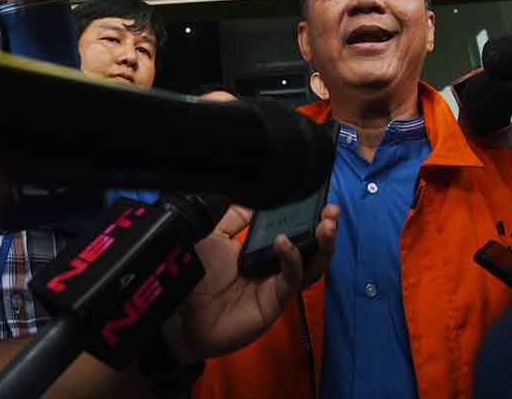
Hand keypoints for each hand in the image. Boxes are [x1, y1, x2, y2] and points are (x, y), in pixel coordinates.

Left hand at [163, 203, 338, 361]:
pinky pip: (291, 280)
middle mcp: (274, 267)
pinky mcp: (274, 302)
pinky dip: (293, 259)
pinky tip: (286, 243)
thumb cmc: (195, 276)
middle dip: (325, 228)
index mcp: (262, 250)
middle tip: (332, 211)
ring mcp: (276, 285)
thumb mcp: (213, 237)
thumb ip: (233, 218)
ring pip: (311, 266)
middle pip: (311, 248)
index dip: (308, 217)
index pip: (295, 231)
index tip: (319, 199)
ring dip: (322, 245)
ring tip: (327, 225)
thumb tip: (254, 200)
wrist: (179, 311)